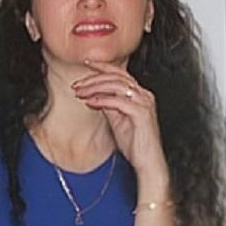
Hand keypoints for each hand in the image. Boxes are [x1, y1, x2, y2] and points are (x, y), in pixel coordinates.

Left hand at [73, 61, 165, 180]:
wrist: (147, 161)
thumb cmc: (135, 144)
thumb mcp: (117, 119)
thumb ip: (108, 105)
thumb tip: (94, 95)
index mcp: (140, 94)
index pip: (120, 73)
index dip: (103, 66)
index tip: (86, 63)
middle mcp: (144, 95)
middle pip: (116, 77)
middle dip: (93, 78)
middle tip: (77, 84)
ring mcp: (144, 103)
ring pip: (116, 86)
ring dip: (95, 87)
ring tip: (80, 92)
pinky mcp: (141, 113)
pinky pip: (118, 101)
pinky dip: (102, 99)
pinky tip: (90, 102)